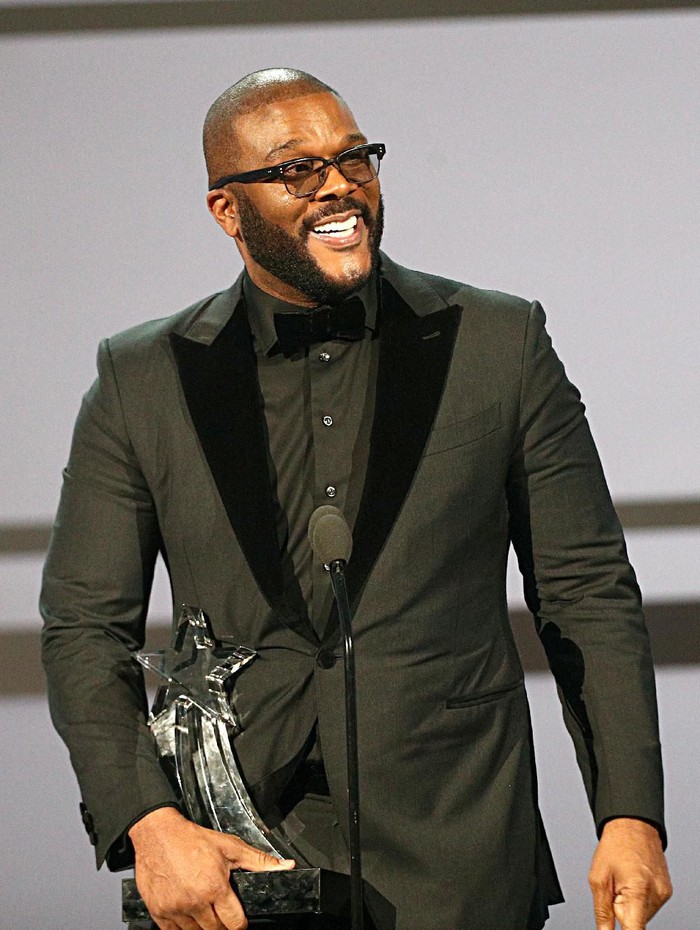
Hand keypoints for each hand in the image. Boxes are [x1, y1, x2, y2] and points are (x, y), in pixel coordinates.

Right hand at [128, 806, 294, 929]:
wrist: (158, 835)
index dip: (240, 924)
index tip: (238, 919)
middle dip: (222, 924)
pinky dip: (183, 928)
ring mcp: (176, 910)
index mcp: (215, 887)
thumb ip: (259, 861)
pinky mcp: (159, 913)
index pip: (235, 924)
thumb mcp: (230, 846)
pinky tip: (188, 914)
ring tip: (205, 910)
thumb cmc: (192, 840)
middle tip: (221, 911)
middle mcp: (195, 902)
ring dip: (203, 926)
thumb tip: (285, 866)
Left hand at [589, 817, 671, 929]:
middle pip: (636, 923)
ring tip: (625, 881)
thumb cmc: (614, 846)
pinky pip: (649, 906)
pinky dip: (639, 900)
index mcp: (639, 891)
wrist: (633, 825)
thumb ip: (602, 911)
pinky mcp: (666, 891)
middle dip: (623, 913)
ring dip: (631, 906)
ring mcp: (663, 894)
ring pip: (642, 915)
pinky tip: (634, 881)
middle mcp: (656, 894)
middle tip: (616, 889)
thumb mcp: (598, 878)